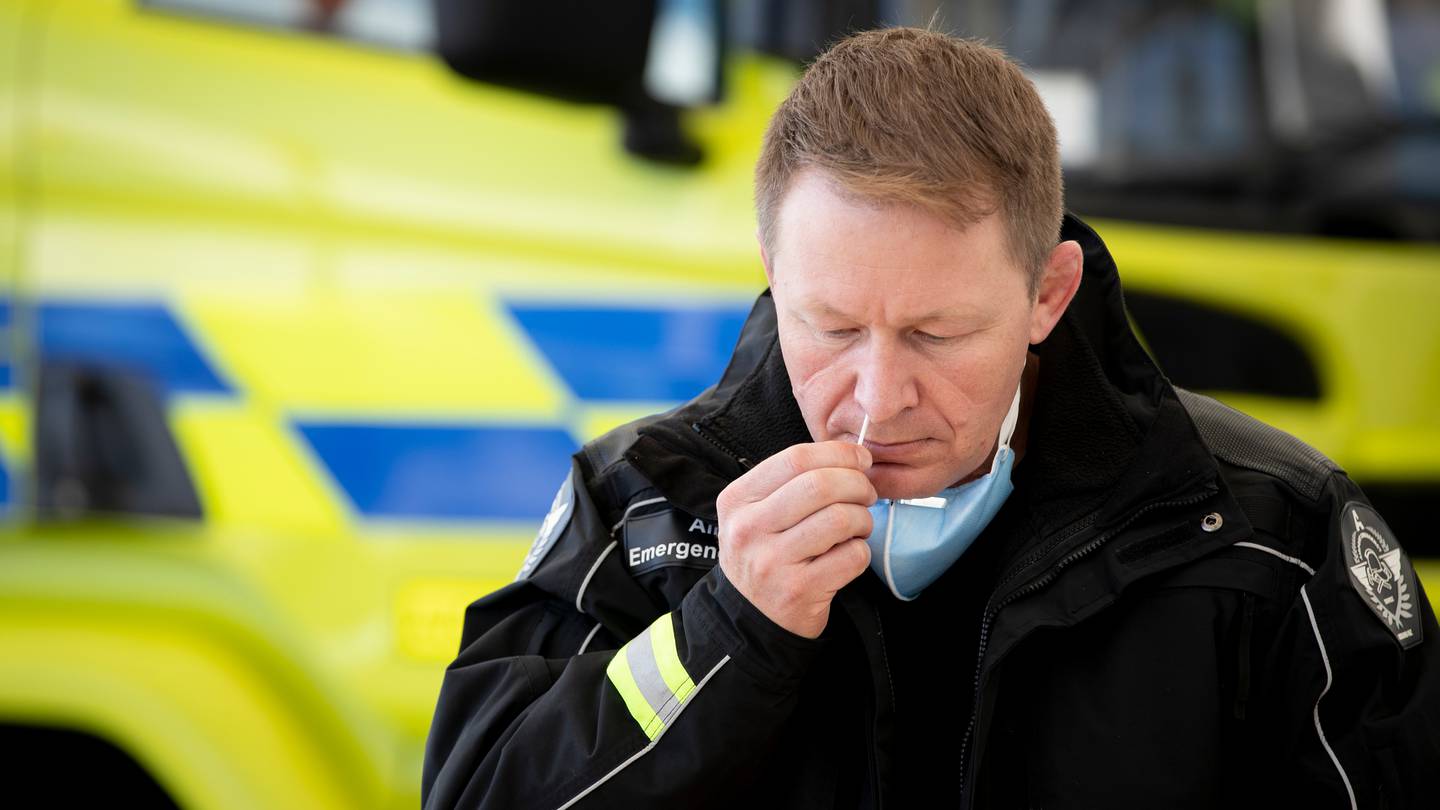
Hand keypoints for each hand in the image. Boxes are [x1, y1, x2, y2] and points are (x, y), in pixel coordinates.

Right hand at [716, 441, 876, 638]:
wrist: (750, 618)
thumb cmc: (765, 554)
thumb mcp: (756, 513)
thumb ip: (793, 482)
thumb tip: (853, 457)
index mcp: (737, 500)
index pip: (795, 459)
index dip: (838, 453)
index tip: (860, 459)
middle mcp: (749, 529)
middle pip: (820, 485)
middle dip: (857, 484)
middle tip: (866, 494)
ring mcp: (772, 562)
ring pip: (840, 519)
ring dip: (863, 519)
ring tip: (857, 526)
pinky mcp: (799, 591)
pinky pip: (852, 556)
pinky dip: (861, 551)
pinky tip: (848, 554)